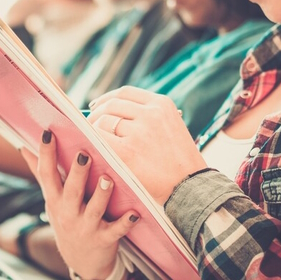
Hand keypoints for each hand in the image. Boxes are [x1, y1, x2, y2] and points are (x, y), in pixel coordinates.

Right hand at [21, 132, 138, 278]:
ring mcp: (86, 227)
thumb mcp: (51, 199)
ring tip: (108, 179)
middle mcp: (68, 213)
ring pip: (94, 209)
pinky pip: (115, 231)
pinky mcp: (104, 239)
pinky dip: (125, 223)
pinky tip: (134, 214)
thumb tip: (24, 147)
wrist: (80, 260)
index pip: (47, 174)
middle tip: (84, 154)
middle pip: (71, 191)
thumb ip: (41, 173)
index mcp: (55, 199)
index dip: (46, 154)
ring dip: (102, 195)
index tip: (47, 133)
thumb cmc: (66, 219)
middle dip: (77, 173)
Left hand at [88, 86, 206, 204]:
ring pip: (104, 122)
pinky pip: (100, 139)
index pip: (125, 93)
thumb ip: (147, 116)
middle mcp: (150, 114)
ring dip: (94, 131)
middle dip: (96, 115)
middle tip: (89, 127)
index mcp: (162, 104)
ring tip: (93, 141)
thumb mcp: (171, 127)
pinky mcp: (127, 151)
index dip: (106, 98)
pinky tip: (92, 150)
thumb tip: (111, 112)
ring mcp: (139, 132)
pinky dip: (93, 143)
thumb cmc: (179, 162)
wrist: (191, 188)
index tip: (96, 106)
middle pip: (111, 106)